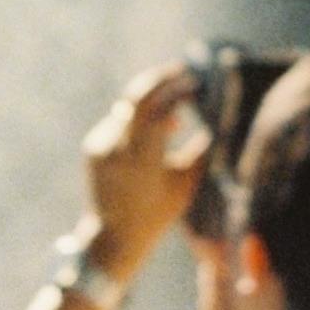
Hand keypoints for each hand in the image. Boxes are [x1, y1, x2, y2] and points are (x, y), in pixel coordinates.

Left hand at [80, 65, 207, 286]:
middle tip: (181, 72)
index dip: (176, 89)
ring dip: (152, 106)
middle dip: (160, 80)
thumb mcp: (185, 182)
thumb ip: (201, 150)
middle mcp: (117, 147)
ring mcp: (101, 145)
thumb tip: (217, 122)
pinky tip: (157, 135)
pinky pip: (119, 123)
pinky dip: (138, 122)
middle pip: (136, 96)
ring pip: (128, 110)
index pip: (156, 106)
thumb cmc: (157, 213)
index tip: (196, 85)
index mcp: (142, 158)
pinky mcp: (93, 146)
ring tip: (177, 122)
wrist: (113, 237)